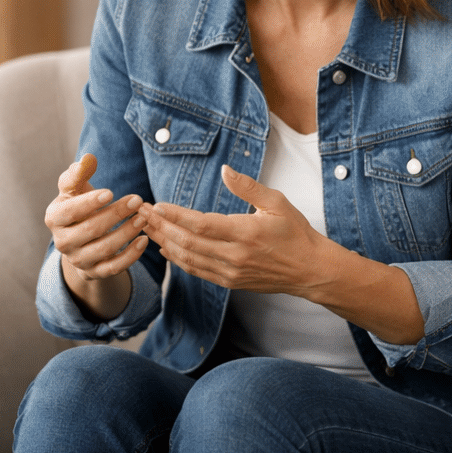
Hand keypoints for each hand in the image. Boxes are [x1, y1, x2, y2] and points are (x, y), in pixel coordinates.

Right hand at [44, 153, 149, 282]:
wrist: (80, 237)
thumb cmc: (78, 205)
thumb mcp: (74, 188)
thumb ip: (79, 173)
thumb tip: (88, 158)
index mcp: (54, 218)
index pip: (70, 211)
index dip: (89, 203)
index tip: (111, 192)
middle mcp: (62, 242)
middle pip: (90, 229)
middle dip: (116, 214)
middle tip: (138, 200)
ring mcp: (77, 260)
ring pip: (104, 249)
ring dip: (126, 233)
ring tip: (143, 218)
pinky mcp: (93, 273)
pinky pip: (114, 268)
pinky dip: (131, 255)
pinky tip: (144, 240)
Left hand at [141, 165, 331, 294]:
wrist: (310, 270)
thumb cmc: (295, 233)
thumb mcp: (277, 203)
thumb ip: (248, 187)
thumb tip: (224, 170)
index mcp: (246, 233)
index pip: (201, 225)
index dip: (175, 216)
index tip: (157, 205)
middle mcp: (235, 255)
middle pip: (187, 242)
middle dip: (160, 227)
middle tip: (141, 213)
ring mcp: (231, 272)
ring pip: (188, 259)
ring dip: (164, 242)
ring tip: (146, 227)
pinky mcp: (229, 282)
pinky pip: (196, 271)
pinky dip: (177, 259)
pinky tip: (165, 247)